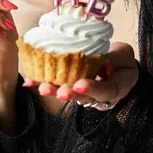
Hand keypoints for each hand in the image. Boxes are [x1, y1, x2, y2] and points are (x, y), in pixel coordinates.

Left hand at [22, 41, 138, 110]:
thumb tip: (101, 58)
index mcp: (116, 89)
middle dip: (69, 94)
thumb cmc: (121, 58)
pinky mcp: (71, 86)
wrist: (118, 63)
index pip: (105, 91)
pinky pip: (58, 86)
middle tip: (60, 91)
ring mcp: (83, 93)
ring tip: (43, 87)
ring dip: (54, 90)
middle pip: (84, 98)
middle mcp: (98, 96)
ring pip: (69, 94)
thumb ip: (113, 58)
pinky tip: (30, 81)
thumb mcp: (123, 55)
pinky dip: (43, 83)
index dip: (92, 89)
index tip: (80, 85)